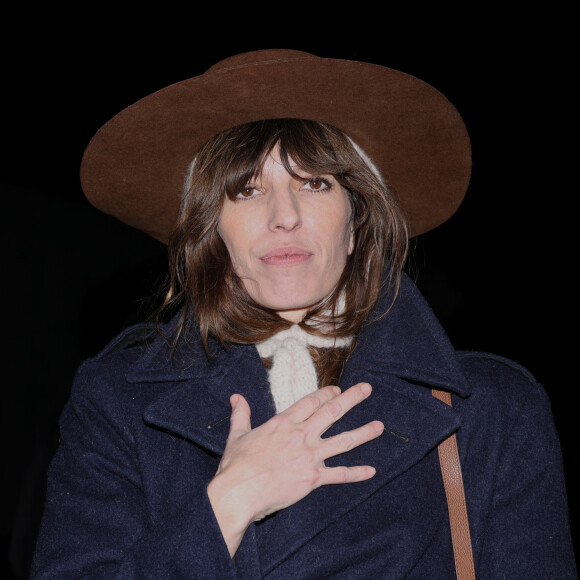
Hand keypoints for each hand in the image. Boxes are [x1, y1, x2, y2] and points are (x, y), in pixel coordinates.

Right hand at [207, 383, 382, 555]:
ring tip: (379, 426)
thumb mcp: (238, 434)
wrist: (239, 492)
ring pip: (343, 441)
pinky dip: (356, 473)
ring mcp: (309, 456)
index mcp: (284, 422)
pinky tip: (371, 471)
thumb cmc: (237, 464)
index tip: (337, 390)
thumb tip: (236, 397)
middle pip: (332, 412)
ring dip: (363, 433)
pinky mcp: (313, 478)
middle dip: (351, 399)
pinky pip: (339, 474)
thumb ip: (241, 414)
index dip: (326, 394)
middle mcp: (301, 435)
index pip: (311, 402)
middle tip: (367, 389)